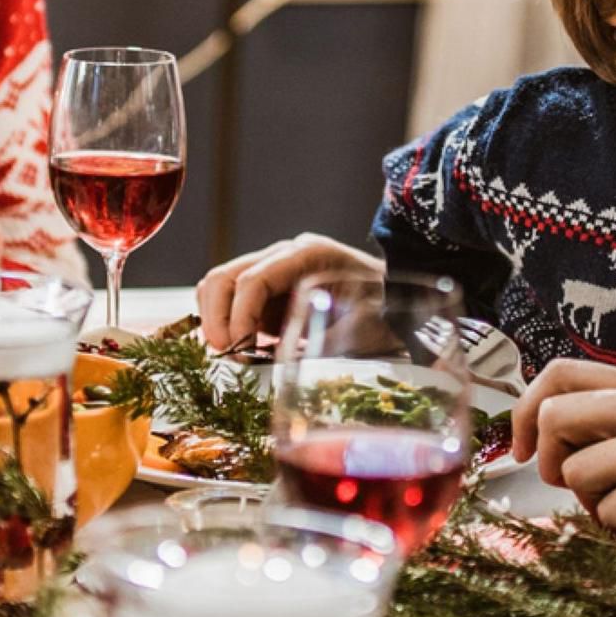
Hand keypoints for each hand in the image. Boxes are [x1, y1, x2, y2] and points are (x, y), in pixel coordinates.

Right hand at [193, 236, 378, 353]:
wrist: (398, 299)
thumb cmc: (385, 310)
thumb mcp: (360, 328)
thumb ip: (321, 342)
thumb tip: (277, 361)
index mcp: (307, 255)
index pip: (253, 280)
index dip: (238, 316)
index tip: (238, 349)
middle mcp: (284, 255)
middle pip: (225, 277)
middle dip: (217, 318)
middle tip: (226, 353)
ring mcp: (274, 269)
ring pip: (220, 286)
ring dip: (217, 320)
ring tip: (233, 352)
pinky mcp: (269, 289)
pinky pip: (233, 300)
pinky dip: (228, 322)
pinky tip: (244, 347)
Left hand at [511, 359, 615, 564]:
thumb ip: (606, 428)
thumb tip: (538, 436)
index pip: (559, 372)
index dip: (524, 412)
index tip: (520, 450)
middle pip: (555, 416)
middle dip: (552, 465)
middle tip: (582, 491)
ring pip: (578, 472)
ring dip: (595, 506)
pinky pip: (612, 510)